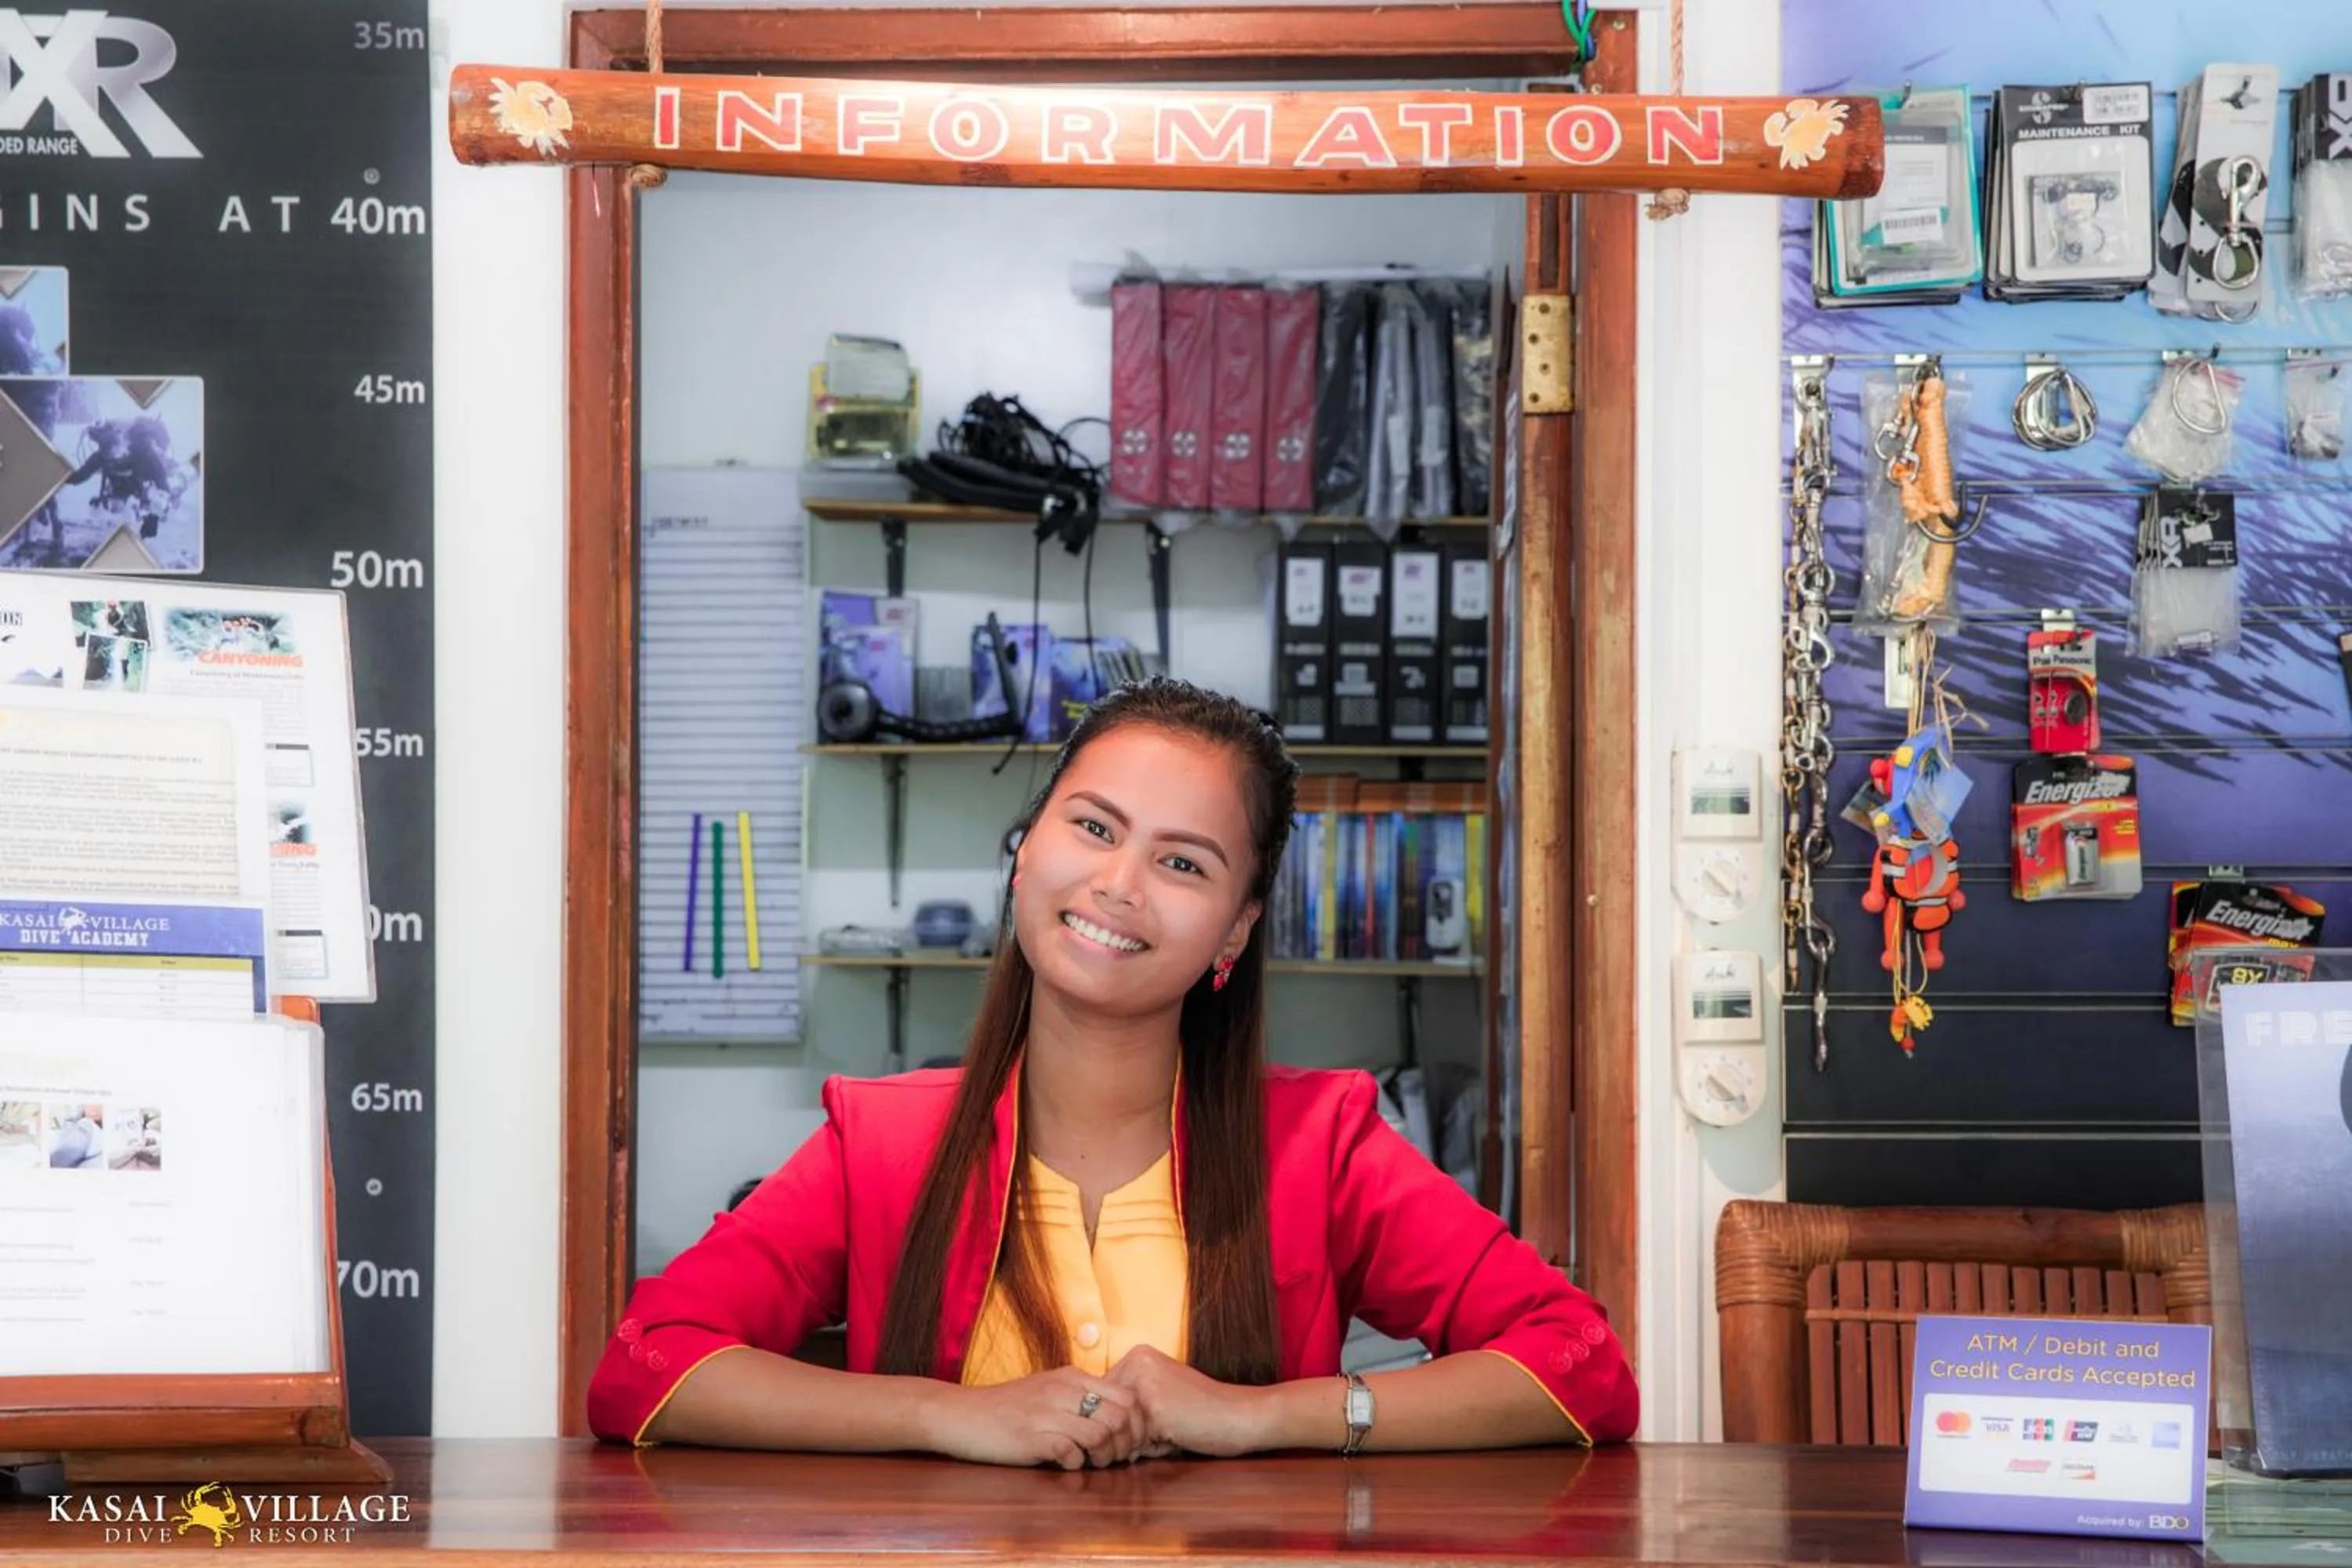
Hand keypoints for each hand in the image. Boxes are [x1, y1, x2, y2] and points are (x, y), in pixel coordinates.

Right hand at [922, 1366, 1145, 1469]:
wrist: (961, 1414)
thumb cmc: (1007, 1407)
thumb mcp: (1048, 1389)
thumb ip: (1079, 1397)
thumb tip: (1116, 1419)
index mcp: (1072, 1377)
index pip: (1127, 1397)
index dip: (1133, 1425)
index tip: (1124, 1442)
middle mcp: (1063, 1390)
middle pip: (1121, 1417)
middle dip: (1123, 1444)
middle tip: (1110, 1458)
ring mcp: (1047, 1413)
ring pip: (1101, 1434)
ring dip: (1102, 1456)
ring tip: (1089, 1462)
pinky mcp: (1030, 1437)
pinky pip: (1071, 1452)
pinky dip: (1075, 1464)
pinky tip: (1065, 1464)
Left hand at [1104, 1344, 1270, 1457]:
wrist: (1241, 1415)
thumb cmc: (1200, 1415)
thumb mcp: (1158, 1403)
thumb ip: (1126, 1411)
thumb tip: (1088, 1439)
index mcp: (1136, 1357)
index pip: (1097, 1397)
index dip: (1104, 1424)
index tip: (1123, 1441)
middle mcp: (1136, 1362)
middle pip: (1099, 1411)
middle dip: (1111, 1438)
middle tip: (1133, 1451)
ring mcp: (1145, 1381)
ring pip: (1111, 1427)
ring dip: (1125, 1447)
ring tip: (1150, 1447)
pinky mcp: (1154, 1405)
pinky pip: (1129, 1439)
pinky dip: (1141, 1450)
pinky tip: (1165, 1443)